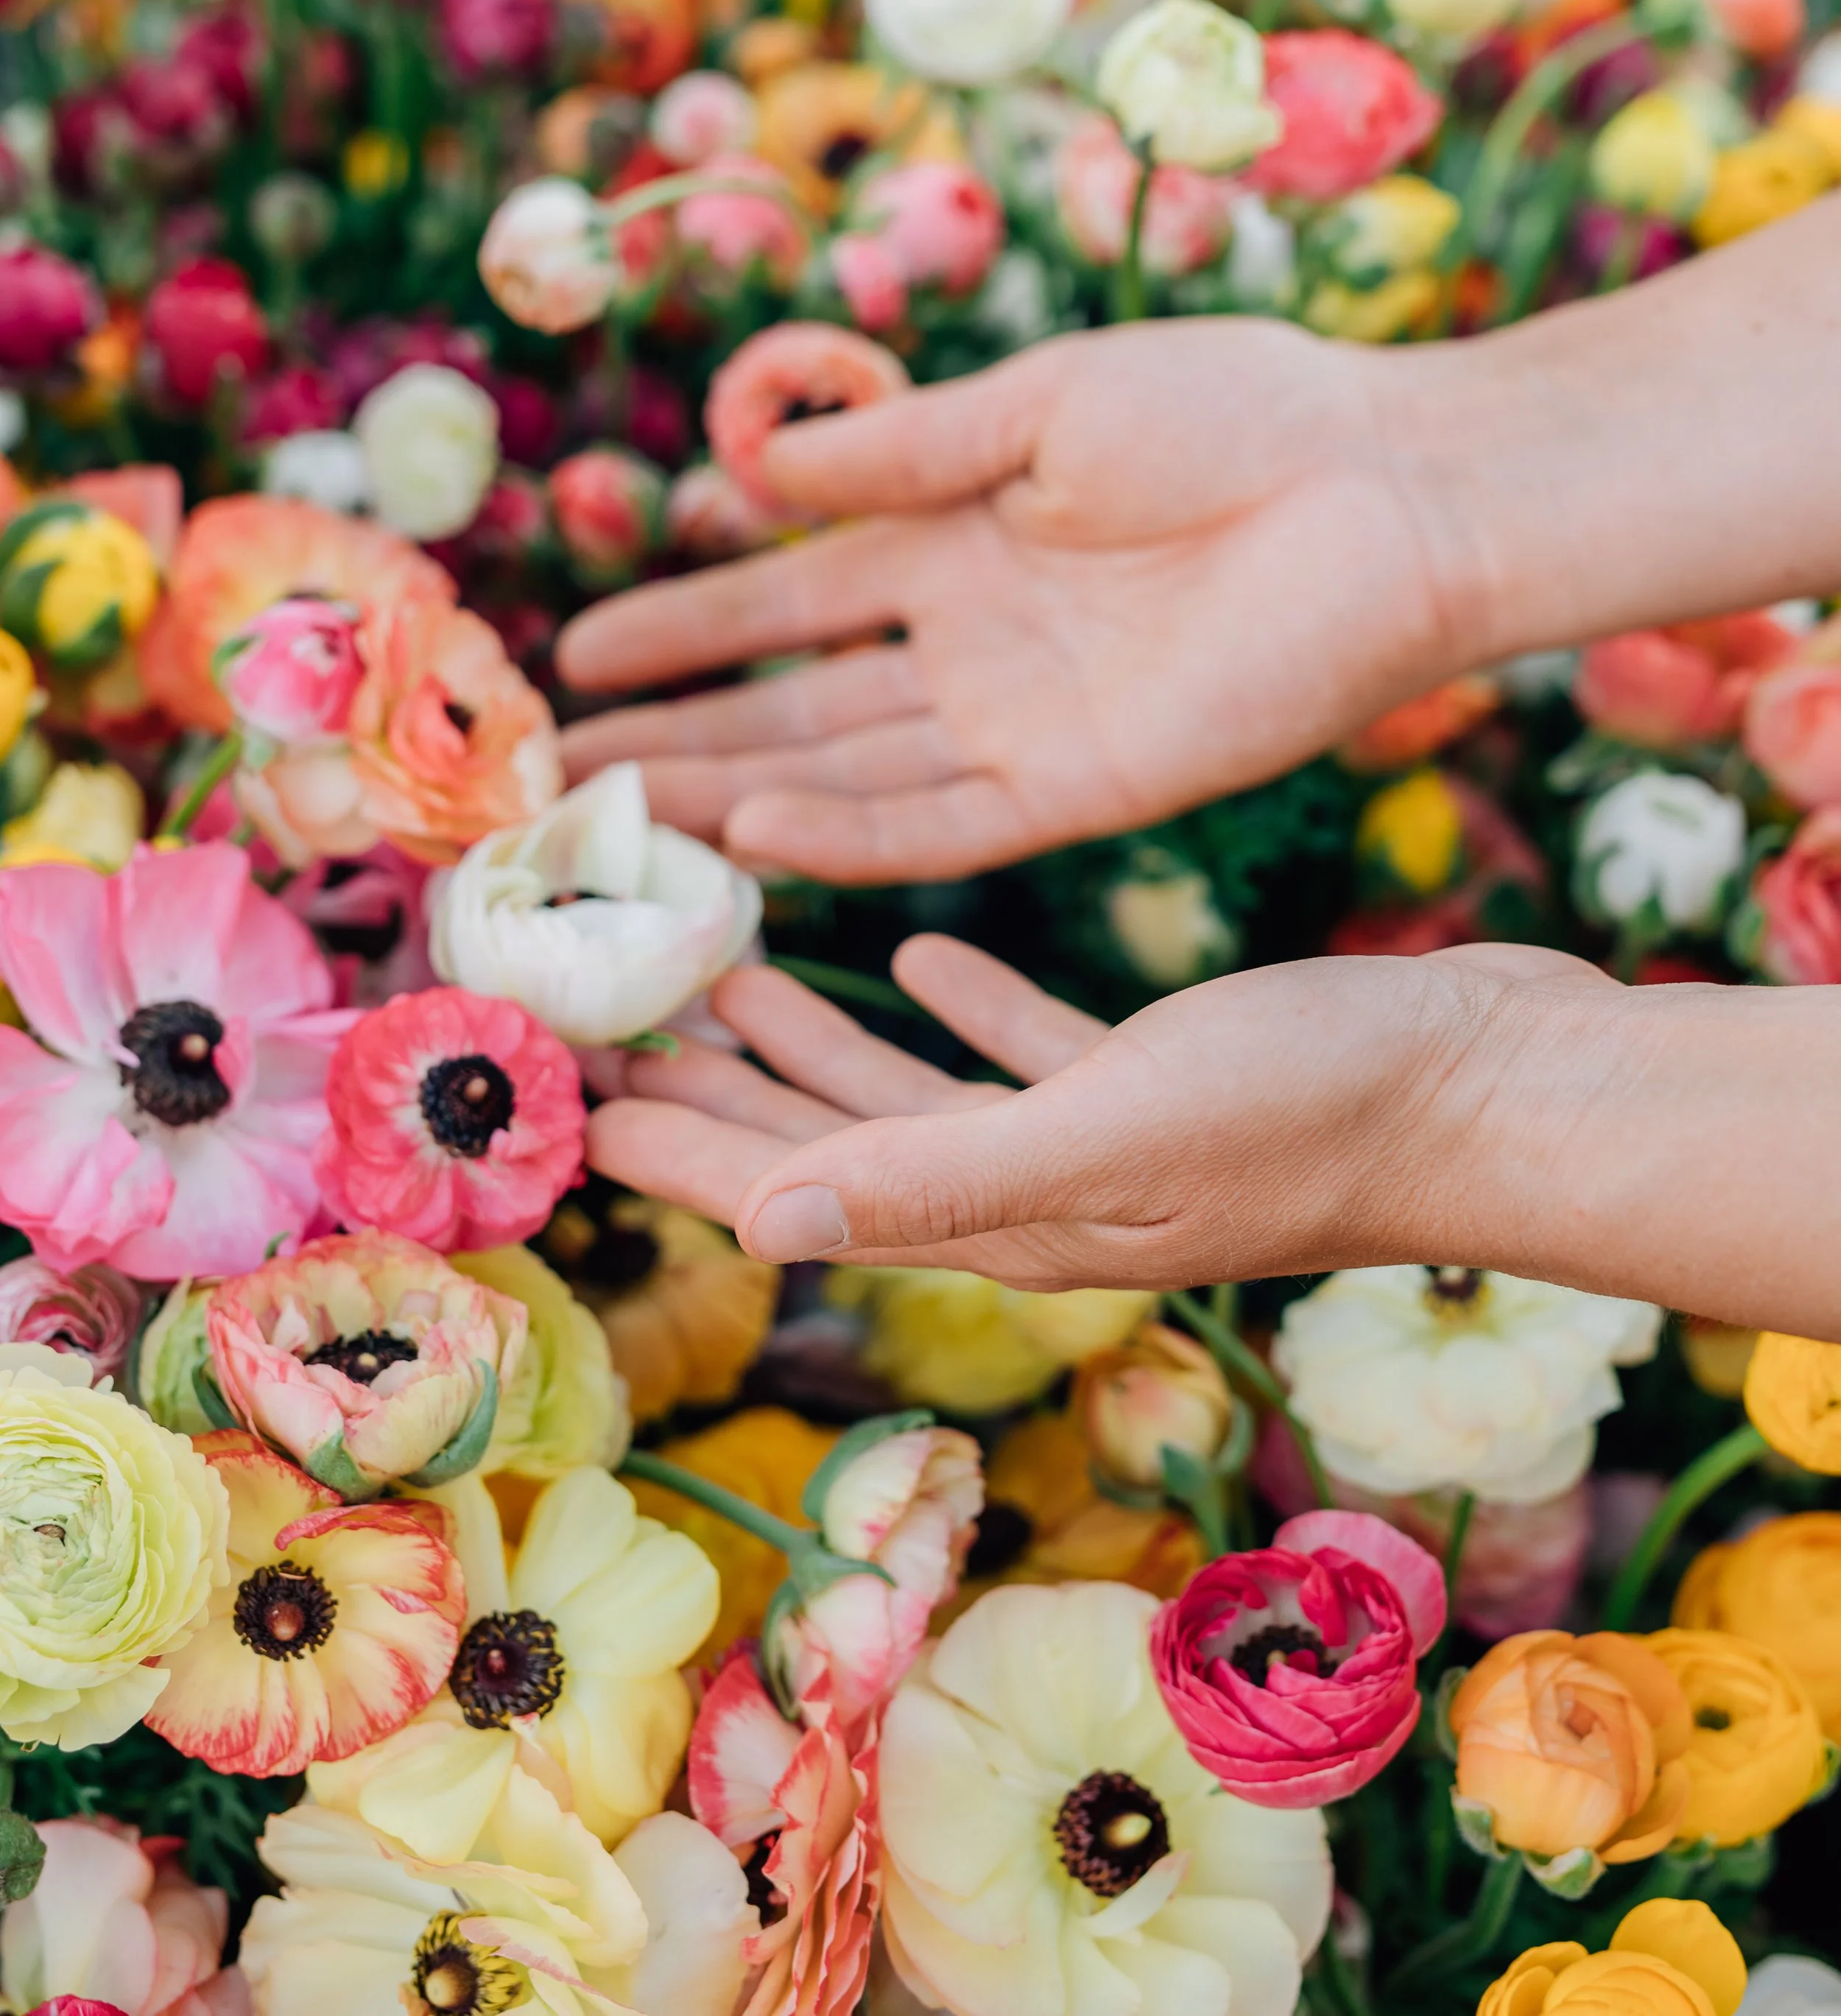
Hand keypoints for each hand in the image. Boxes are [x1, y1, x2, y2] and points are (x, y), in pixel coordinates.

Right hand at [558, 319, 1489, 882]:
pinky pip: (945, 825)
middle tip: (562, 773)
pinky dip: (853, 836)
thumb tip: (757, 473)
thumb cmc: (1229, 410)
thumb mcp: (1038, 406)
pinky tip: (754, 838)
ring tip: (623, 817)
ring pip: (851, 774)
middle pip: (800, 703)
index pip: (792, 593)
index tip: (579, 659)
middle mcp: (976, 642)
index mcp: (962, 535)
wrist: (1386, 487)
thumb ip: (899, 453)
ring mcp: (1025, 720)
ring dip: (737, 795)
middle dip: (684, 734)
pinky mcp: (1085, 787)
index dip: (688, 625)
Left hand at [586, 936, 1617, 1293]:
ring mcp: (1103, 1135)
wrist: (1491, 1090)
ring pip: (921, 1092)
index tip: (582, 1105)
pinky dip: (962, 1007)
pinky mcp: (1163, 1079)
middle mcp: (1041, 1188)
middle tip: (620, 1029)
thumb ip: (937, 1175)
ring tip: (730, 979)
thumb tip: (760, 1229)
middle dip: (726, 1096)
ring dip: (820, 1043)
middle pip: (841, 1143)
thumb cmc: (1311, 1112)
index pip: (808, 1189)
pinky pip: (1026, 1048)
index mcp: (1011, 1217)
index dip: (691, 1151)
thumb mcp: (1108, 1133)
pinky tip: (920, 953)